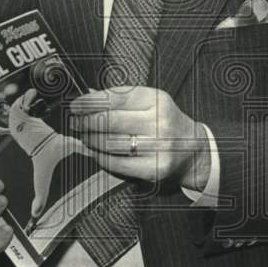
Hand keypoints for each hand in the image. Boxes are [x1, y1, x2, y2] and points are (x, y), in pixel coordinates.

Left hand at [68, 86, 210, 188]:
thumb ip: (121, 99)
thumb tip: (87, 98)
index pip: (115, 98)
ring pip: (111, 143)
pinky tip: (96, 152)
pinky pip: (118, 164)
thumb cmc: (164, 122)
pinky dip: (101, 157)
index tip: (75, 106)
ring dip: (90, 140)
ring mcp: (158, 147)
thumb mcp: (150, 102)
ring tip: (83, 137)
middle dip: (86, 121)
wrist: (193, 149)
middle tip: (74, 123)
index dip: (90, 102)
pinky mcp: (154, 168)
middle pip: (110, 121)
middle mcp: (159, 121)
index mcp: (156, 99)